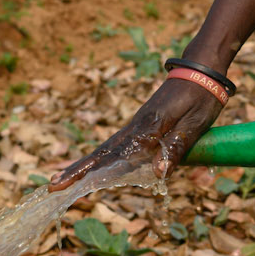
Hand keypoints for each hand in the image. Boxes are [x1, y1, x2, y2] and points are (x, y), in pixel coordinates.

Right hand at [48, 75, 222, 190]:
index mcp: (146, 127)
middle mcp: (136, 126)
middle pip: (101, 152)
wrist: (202, 69)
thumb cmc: (202, 97)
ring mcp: (138, 125)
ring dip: (88, 165)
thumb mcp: (195, 125)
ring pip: (108, 148)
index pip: (111, 155)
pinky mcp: (144, 125)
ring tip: (66, 180)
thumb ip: (175, 148)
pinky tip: (99, 167)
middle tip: (53, 186)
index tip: (63, 183)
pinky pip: (120, 145)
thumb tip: (155, 174)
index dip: (87, 171)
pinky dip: (105, 158)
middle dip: (77, 170)